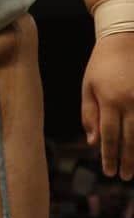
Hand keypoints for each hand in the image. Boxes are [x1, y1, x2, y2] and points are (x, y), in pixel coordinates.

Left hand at [82, 33, 133, 177]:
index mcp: (110, 100)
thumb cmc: (101, 65)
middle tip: (123, 177)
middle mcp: (131, 101)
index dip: (109, 155)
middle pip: (130, 139)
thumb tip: (93, 142)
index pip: (110, 135)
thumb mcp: (88, 87)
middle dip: (126, 160)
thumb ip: (89, 114)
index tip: (109, 171)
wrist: (124, 40)